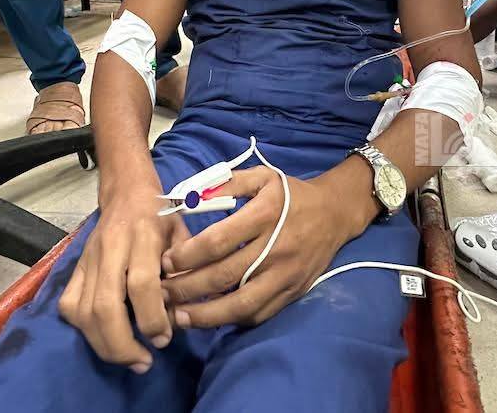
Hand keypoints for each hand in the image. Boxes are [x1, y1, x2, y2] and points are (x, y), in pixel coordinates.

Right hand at [58, 182, 188, 371]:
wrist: (126, 191)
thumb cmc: (161, 215)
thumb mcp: (182, 234)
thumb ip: (184, 271)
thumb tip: (180, 316)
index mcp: (143, 235)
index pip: (142, 284)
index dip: (152, 318)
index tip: (164, 339)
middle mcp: (111, 248)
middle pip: (106, 305)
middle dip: (123, 344)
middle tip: (143, 362)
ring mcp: (89, 258)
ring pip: (84, 311)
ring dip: (105, 345)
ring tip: (129, 358)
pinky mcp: (75, 267)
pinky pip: (69, 306)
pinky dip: (84, 329)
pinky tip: (104, 337)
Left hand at [160, 166, 372, 328]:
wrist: (335, 213)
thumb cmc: (292, 194)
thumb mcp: (262, 176)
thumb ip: (225, 183)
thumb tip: (186, 197)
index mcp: (265, 214)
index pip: (218, 241)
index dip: (188, 255)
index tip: (167, 261)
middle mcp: (276, 247)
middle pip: (223, 275)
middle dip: (187, 287)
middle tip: (162, 292)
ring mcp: (285, 274)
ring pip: (240, 303)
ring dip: (206, 314)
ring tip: (179, 317)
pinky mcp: (292, 292)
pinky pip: (259, 313)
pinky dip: (232, 320)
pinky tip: (211, 319)